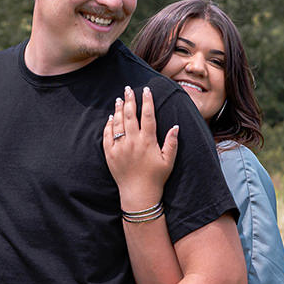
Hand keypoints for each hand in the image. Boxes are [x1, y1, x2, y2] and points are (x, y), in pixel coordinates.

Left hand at [102, 85, 178, 210]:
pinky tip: (111, 117)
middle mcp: (133, 142)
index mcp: (147, 142)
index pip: (147, 116)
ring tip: (119, 99)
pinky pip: (107, 136)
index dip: (147, 101)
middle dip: (129, 100)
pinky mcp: (110, 155)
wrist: (138, 194)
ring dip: (118, 109)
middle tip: (128, 88)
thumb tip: (176, 126)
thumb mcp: (168, 161)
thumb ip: (172, 143)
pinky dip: (109, 125)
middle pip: (130, 115)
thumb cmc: (156, 178)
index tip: (146, 90)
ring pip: (117, 123)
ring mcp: (120, 148)